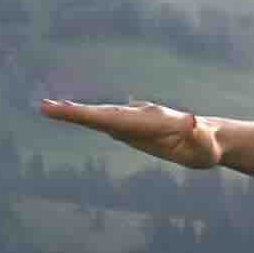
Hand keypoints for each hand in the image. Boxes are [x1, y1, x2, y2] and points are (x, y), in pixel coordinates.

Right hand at [38, 97, 218, 169]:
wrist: (210, 138)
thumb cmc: (208, 146)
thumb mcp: (205, 144)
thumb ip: (198, 135)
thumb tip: (193, 122)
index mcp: (148, 120)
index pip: (113, 118)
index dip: (87, 115)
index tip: (65, 110)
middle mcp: (138, 115)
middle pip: (100, 113)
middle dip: (73, 111)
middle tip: (43, 106)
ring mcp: (134, 119)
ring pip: (100, 115)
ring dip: (74, 112)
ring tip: (48, 108)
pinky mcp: (132, 126)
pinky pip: (105, 120)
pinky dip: (86, 116)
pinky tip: (71, 114)